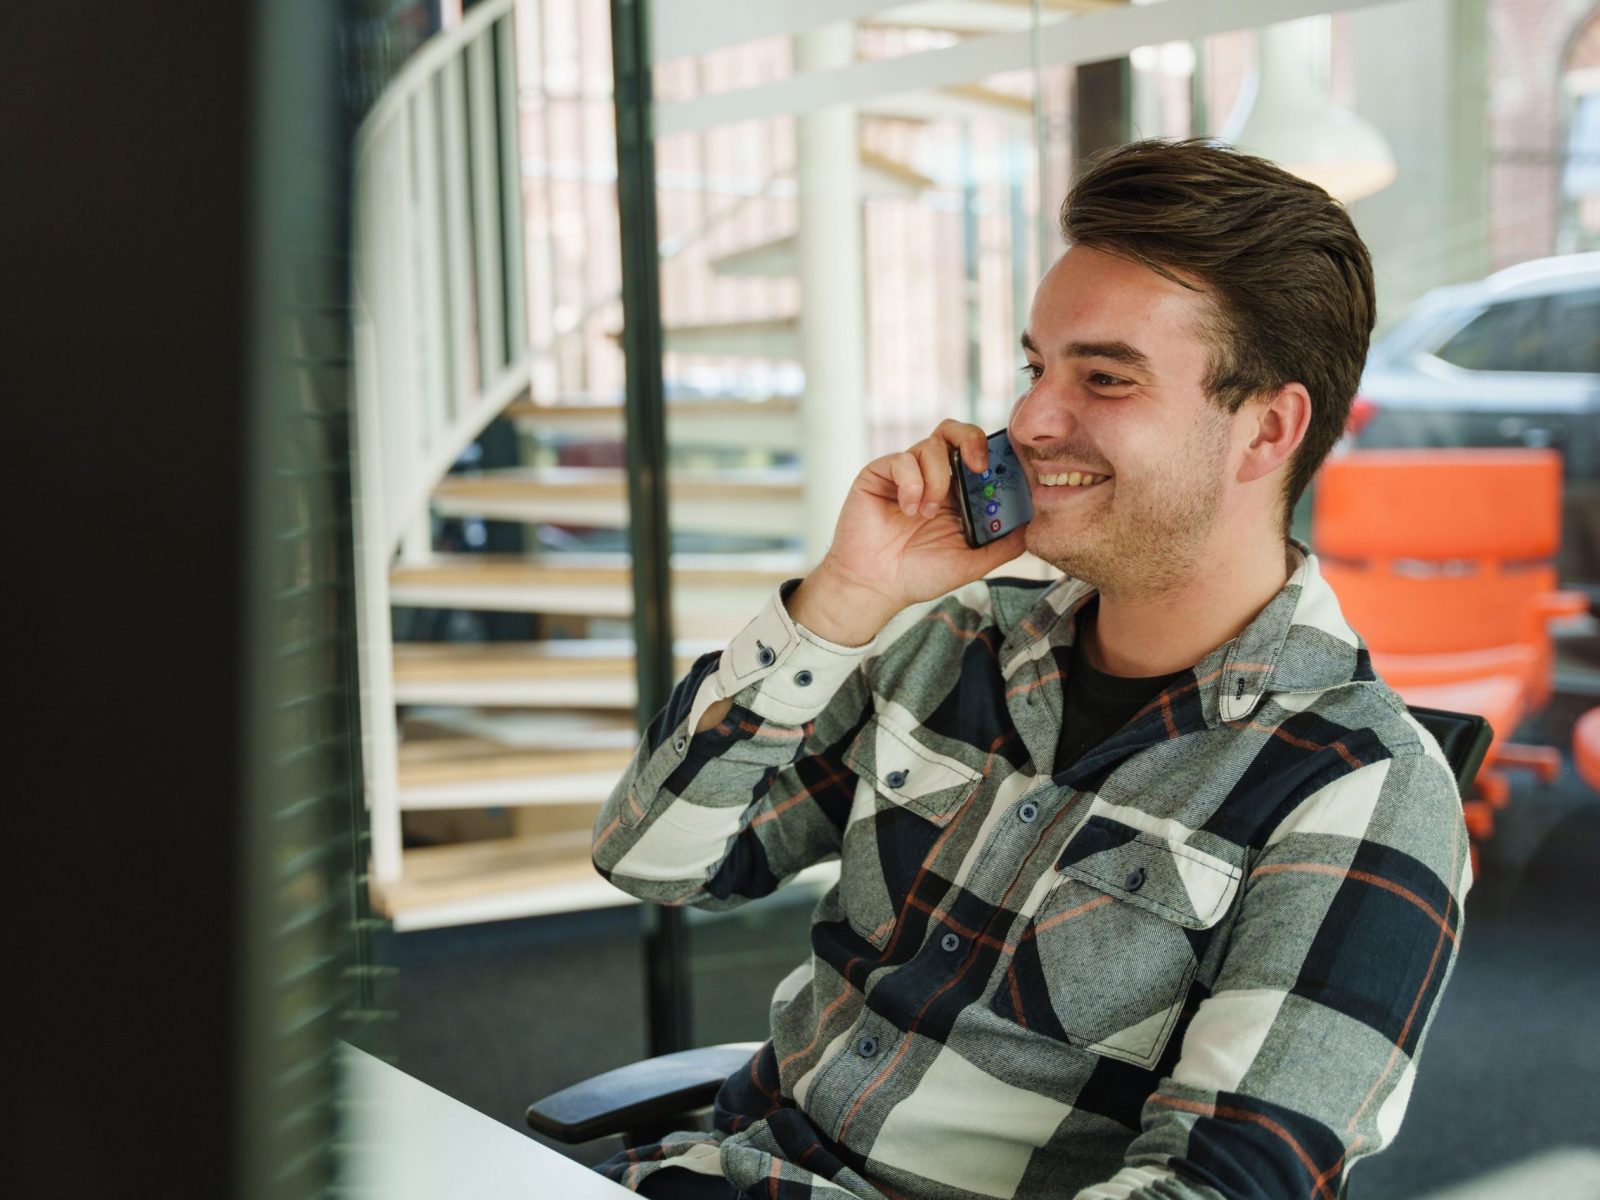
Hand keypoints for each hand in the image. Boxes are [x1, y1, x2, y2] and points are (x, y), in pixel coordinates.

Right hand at [788, 420, 1027, 644]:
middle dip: (972, 440)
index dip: (995, 453)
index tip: (1005, 468)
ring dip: (937, 480)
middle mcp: (932, 475)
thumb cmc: (919, 574)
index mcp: (956, 491)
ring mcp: (906, 473)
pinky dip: (911, 484)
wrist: (876, 586)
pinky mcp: (880, 473)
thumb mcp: (972, 562)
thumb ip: (1004, 544)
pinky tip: (907, 510)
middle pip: (955, 432)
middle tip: (978, 466)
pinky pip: (902, 460)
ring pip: (931, 446)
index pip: (979, 454)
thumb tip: (1034, 525)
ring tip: (927, 513)